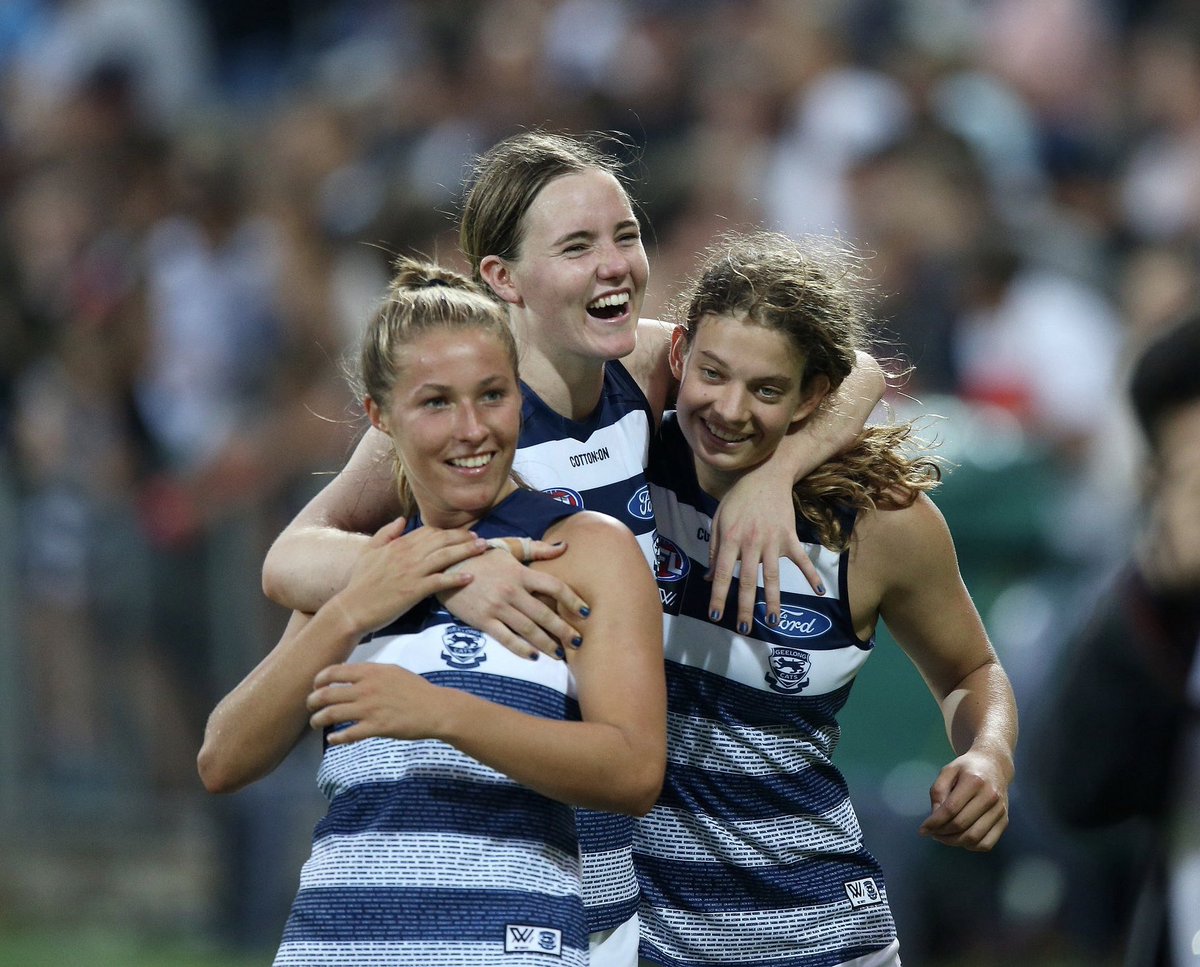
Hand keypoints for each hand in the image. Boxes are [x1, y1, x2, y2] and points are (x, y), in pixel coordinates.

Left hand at [307, 662, 444, 743]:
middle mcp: (365, 689)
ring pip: (332, 714)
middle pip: (327, 694)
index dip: (318, 680)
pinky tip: (332, 739)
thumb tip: (349, 673)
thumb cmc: (415, 689)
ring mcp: (369, 709)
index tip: (315, 686)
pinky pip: (348, 734)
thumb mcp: (392, 671)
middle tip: (310, 706)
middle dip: (312, 701)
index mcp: (370, 672)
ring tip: (316, 723)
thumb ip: (370, 672)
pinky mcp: (375, 728)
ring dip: (318, 719)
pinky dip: (335, 738)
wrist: (434, 709)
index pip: (333, 672)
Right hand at [331, 517, 486, 634]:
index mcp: (398, 545)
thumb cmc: (360, 582)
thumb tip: (402, 518)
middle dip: (463, 537)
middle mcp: (407, 555)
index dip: (448, 531)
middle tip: (480, 538)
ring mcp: (412, 572)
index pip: (429, 531)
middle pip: (442, 540)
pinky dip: (456, 578)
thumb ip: (386, 533)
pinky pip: (440, 581)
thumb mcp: (369, 551)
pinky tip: (470, 577)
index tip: (462, 533)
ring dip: (466, 551)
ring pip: (445, 556)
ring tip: (482, 549)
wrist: (353, 607)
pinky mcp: (414, 590)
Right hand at [439, 543, 588, 659]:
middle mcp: (512, 591)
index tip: (586, 612)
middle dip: (563, 630)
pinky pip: (506, 638)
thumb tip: (564, 547)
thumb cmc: (480, 557)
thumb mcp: (508, 548)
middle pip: (544, 613)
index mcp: (520, 572)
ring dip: (547, 643)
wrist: (445, 568)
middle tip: (578, 642)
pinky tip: (534, 656)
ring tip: (560, 654)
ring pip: (528, 629)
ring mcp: (497, 607)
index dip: (573, 600)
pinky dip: (521, 649)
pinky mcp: (483, 620)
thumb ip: (537, 549)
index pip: (554, 586)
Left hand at [708, 470, 822, 631]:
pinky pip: (802, 559)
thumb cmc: (738, 498)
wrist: (767, 475)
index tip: (716, 616)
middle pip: (748, 581)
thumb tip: (710, 577)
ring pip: (773, 576)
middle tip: (744, 630)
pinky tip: (820, 591)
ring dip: (773, 600)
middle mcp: (752, 543)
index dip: (719, 596)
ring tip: (772, 621)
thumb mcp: (719, 519)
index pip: (723, 573)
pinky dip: (812, 574)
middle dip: (745, 607)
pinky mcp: (790, 537)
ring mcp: (773, 541)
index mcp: (731, 539)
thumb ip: (715, 550)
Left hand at [918, 750, 1010, 850]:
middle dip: (942, 833)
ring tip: (943, 837)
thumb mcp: (947, 771)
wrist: (995, 765)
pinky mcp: (1004, 821)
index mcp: (974, 781)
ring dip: (954, 842)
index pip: (951, 809)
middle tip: (932, 833)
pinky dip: (970, 847)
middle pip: (962, 824)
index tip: (923, 830)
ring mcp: (1000, 811)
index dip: (934, 822)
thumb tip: (934, 817)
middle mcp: (990, 797)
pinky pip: (987, 843)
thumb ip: (938, 792)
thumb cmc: (967, 768)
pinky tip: (960, 839)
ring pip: (974, 838)